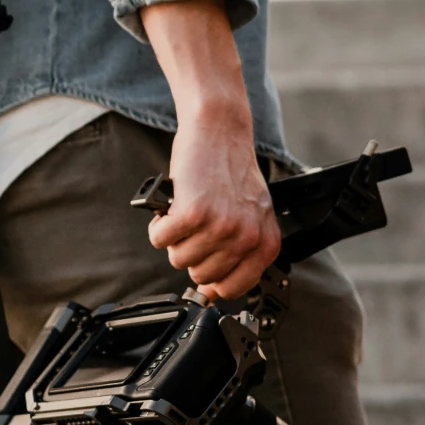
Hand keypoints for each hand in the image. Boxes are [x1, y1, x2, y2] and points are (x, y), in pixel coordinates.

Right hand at [147, 105, 281, 300]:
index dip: (212, 279)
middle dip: (191, 252)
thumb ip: (238, 253)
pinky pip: (160, 240)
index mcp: (265, 244)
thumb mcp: (250, 216)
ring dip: (174, 238)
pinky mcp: (193, 214)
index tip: (205, 262)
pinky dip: (159, 225)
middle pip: (200, 276)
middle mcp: (246, 238)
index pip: (233, 289)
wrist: (220, 131)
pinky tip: (172, 207)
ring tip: (186, 212)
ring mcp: (220, 227)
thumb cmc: (231, 171)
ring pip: (178, 259)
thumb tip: (212, 293)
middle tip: (197, 225)